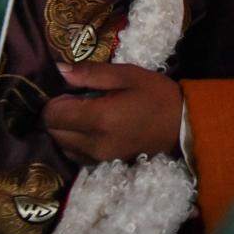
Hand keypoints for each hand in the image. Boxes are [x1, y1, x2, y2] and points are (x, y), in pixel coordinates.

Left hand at [43, 62, 182, 164]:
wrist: (181, 126)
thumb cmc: (155, 94)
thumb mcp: (125, 74)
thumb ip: (90, 73)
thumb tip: (59, 70)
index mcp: (99, 118)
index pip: (53, 115)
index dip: (53, 100)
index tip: (68, 89)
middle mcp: (93, 143)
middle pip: (53, 132)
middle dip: (56, 114)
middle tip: (73, 97)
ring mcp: (98, 158)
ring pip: (61, 144)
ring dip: (63, 128)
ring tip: (82, 110)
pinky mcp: (103, 164)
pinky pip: (74, 154)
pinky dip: (73, 140)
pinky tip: (88, 125)